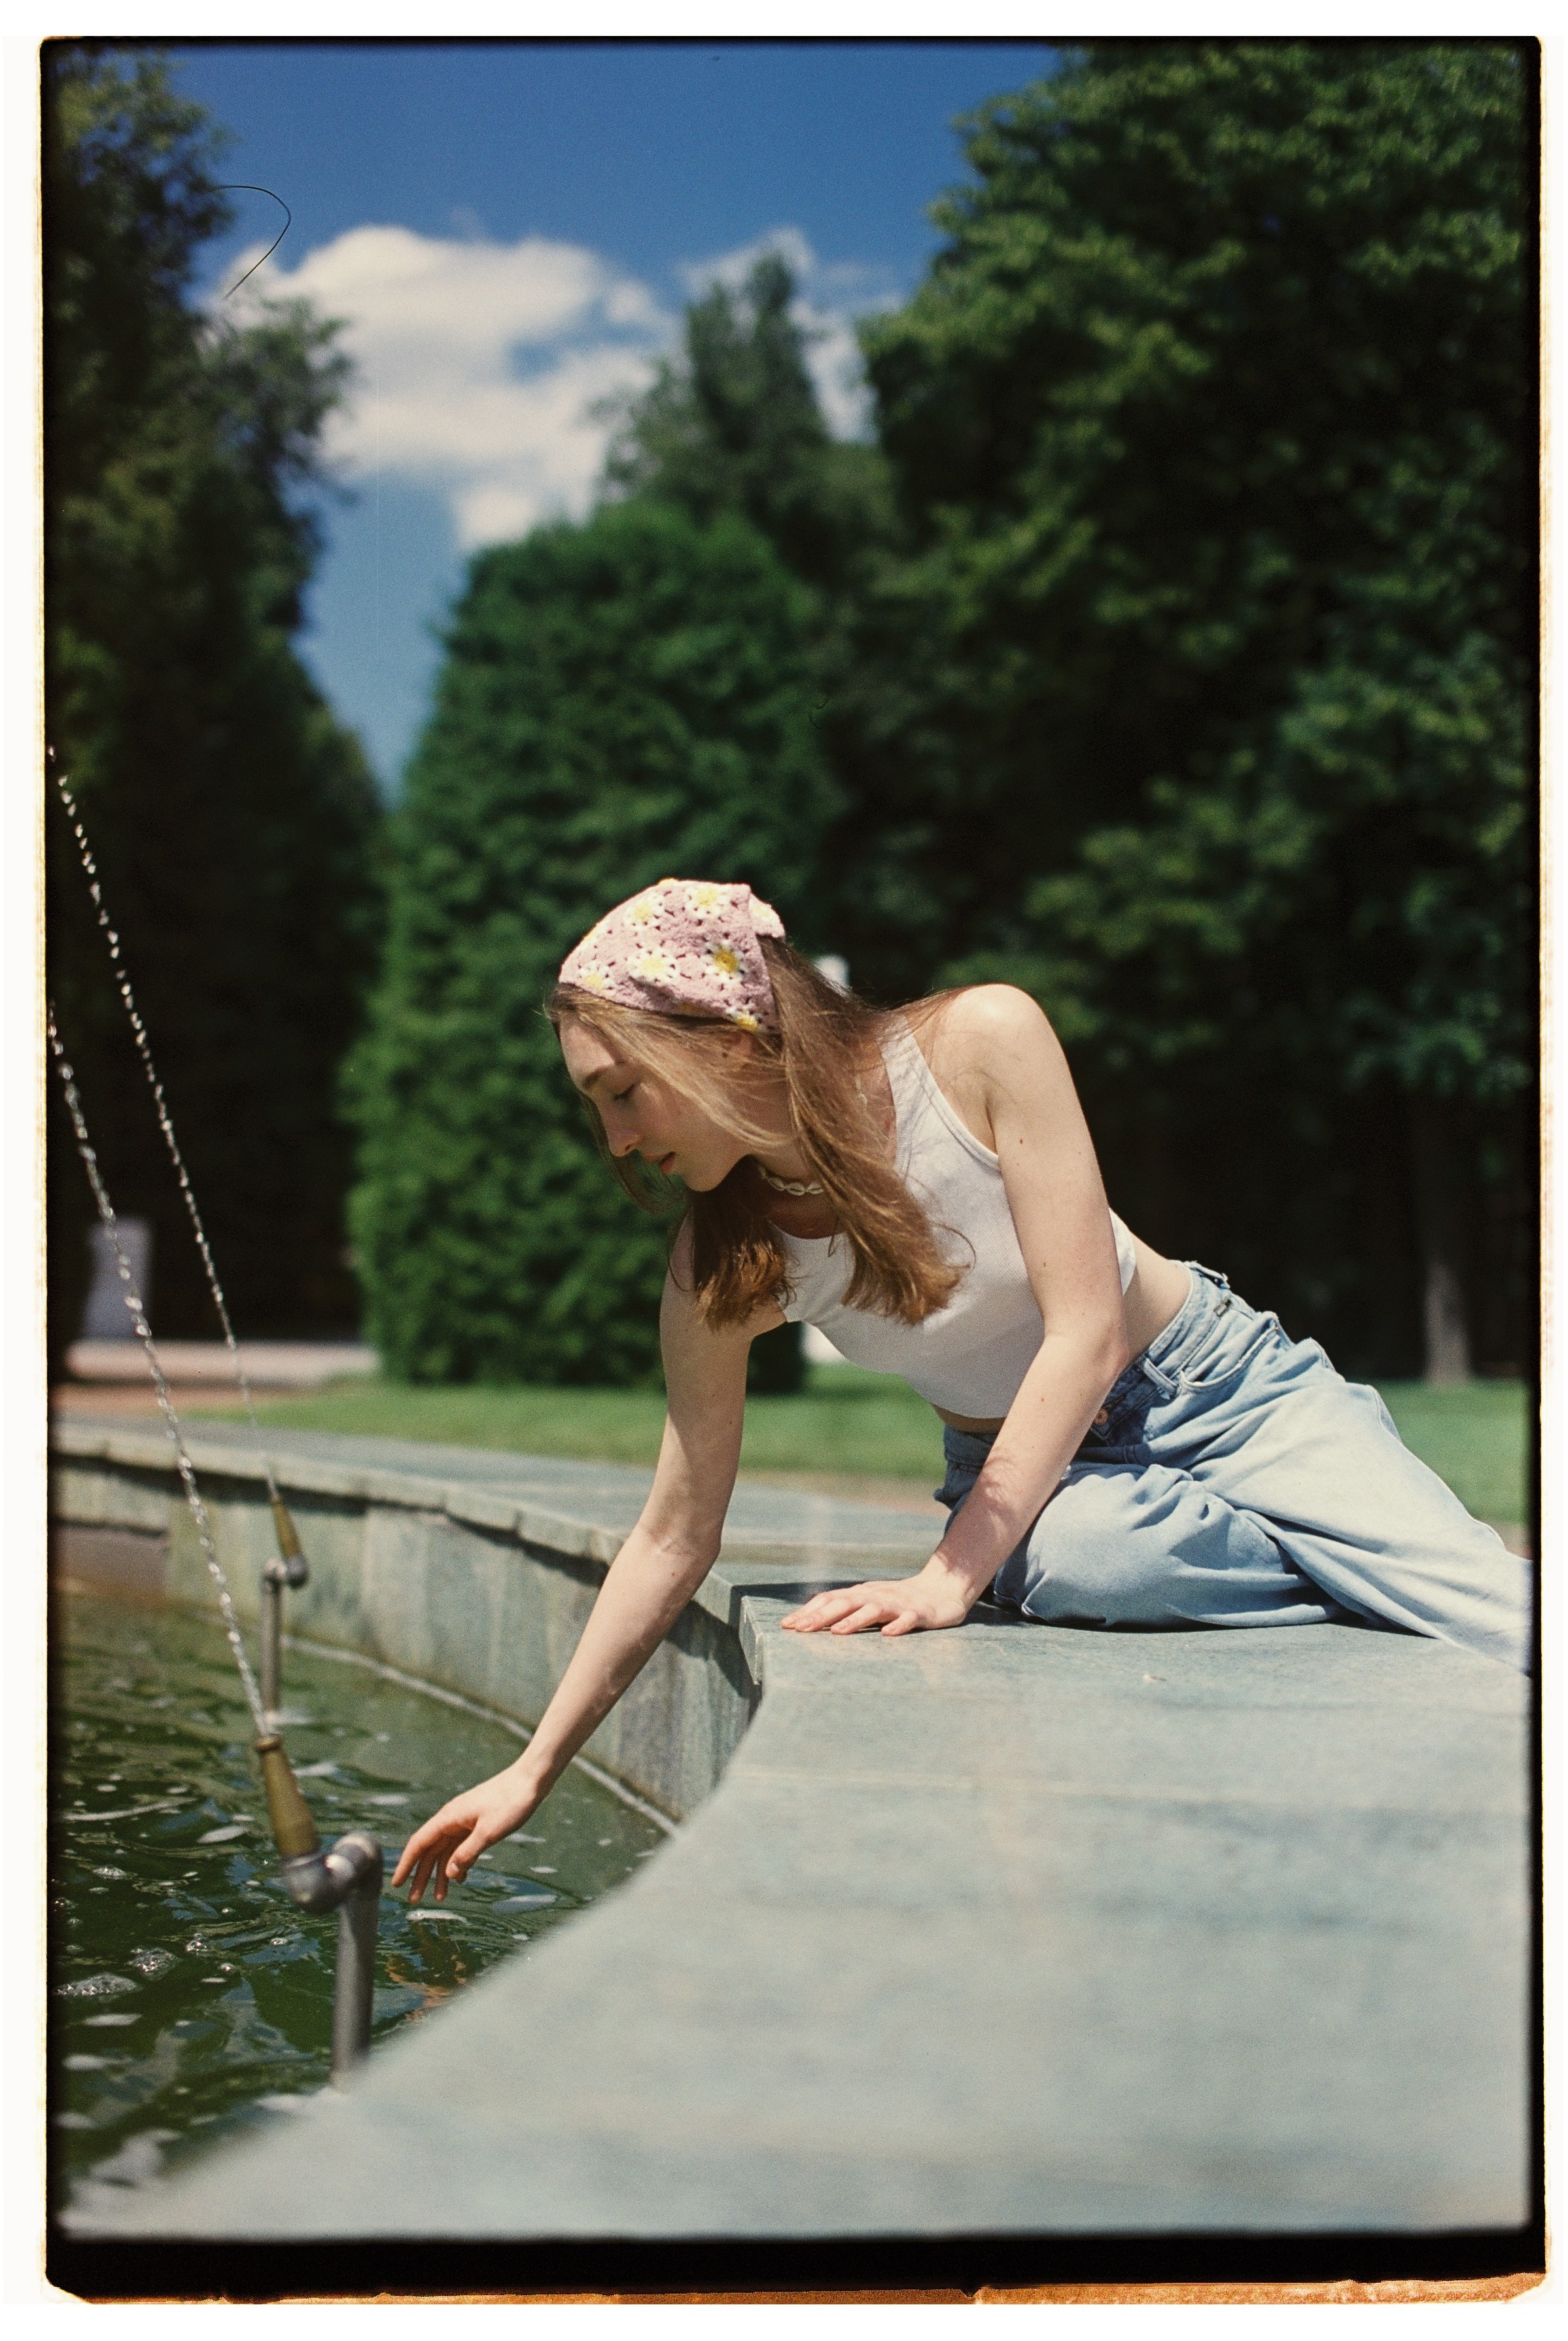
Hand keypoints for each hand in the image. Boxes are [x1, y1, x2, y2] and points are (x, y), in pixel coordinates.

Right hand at [391, 1765, 541, 1902]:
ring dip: (440, 1873)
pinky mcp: (476, 1824)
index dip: (406, 1864)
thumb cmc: (511, 1802)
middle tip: (414, 1900)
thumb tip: (449, 1874)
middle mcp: (452, 1819)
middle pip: (430, 1851)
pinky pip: (460, 1847)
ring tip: (439, 1897)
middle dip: (421, 1875)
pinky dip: (457, 1863)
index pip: (419, 1843)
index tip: (396, 1883)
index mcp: (449, 1818)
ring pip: (445, 1851)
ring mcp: (464, 1822)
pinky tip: (460, 1878)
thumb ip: (468, 1853)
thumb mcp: (489, 1832)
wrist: (530, 1781)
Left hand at [780, 1561, 974, 1638]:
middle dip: (821, 1616)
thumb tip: (810, 1622)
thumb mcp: (869, 1603)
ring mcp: (897, 1603)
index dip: (808, 1612)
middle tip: (800, 1630)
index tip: (786, 1626)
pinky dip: (898, 1626)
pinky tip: (888, 1635)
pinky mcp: (919, 1613)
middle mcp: (875, 1595)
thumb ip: (845, 1611)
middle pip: (845, 1603)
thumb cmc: (899, 1600)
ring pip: (873, 1610)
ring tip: (837, 1632)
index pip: (829, 1599)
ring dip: (854, 1620)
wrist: (941, 1590)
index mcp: (861, 1594)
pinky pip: (908, 1619)